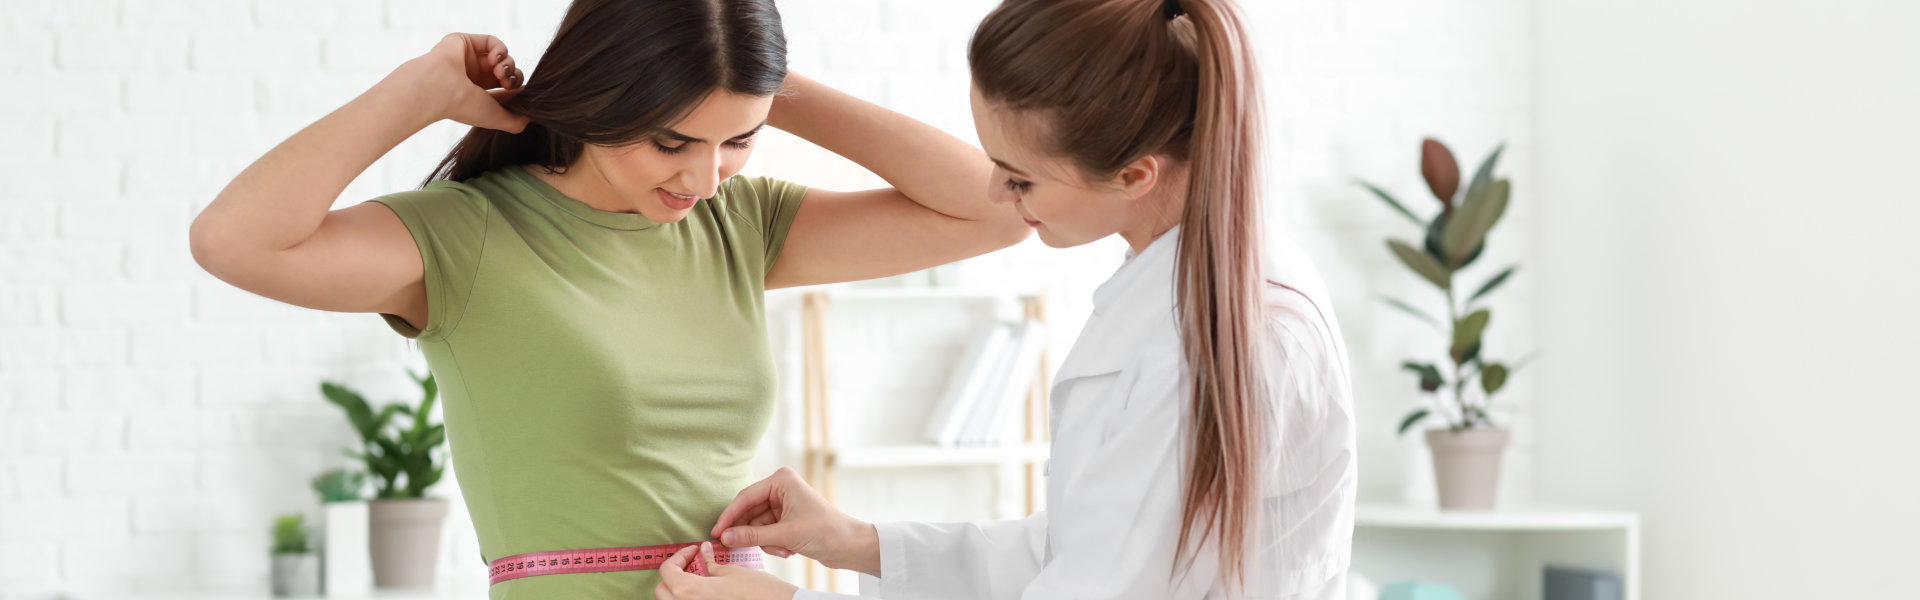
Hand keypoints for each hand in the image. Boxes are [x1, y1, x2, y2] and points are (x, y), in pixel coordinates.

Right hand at [392, 32, 529, 132]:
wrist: (441, 88)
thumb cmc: (465, 106)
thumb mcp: (496, 118)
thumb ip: (516, 121)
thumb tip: (531, 115)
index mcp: (477, 94)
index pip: (505, 88)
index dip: (515, 88)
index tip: (516, 92)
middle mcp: (472, 76)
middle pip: (506, 71)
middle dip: (513, 76)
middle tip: (507, 82)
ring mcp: (469, 59)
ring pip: (502, 57)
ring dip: (507, 63)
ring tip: (499, 71)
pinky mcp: (465, 42)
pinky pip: (493, 41)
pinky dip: (501, 49)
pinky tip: (496, 59)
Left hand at [655, 541, 797, 599]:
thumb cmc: (760, 592)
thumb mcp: (733, 572)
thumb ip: (711, 563)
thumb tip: (703, 552)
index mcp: (692, 592)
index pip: (667, 572)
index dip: (678, 556)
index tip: (694, 550)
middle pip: (662, 590)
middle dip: (673, 574)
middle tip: (693, 563)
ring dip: (679, 588)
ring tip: (699, 578)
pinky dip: (690, 597)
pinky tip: (707, 590)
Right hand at [710, 467, 880, 575]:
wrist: (849, 546)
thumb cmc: (825, 531)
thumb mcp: (786, 535)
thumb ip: (753, 536)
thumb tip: (725, 537)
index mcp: (782, 480)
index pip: (746, 497)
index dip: (729, 516)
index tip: (716, 532)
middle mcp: (781, 488)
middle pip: (749, 512)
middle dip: (751, 533)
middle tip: (735, 547)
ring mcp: (783, 504)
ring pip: (757, 525)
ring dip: (766, 541)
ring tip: (783, 549)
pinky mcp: (786, 519)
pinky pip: (766, 532)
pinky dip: (773, 544)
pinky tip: (788, 550)